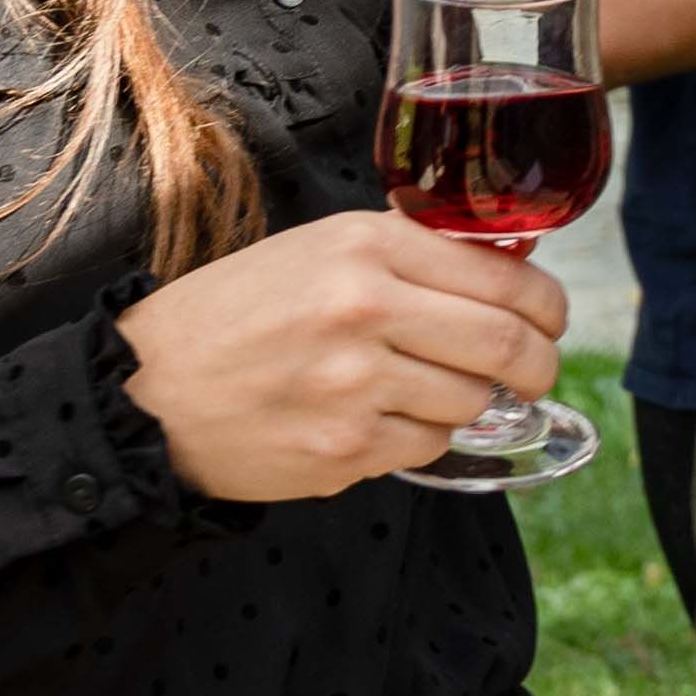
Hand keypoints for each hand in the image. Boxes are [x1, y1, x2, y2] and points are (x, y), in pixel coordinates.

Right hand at [117, 210, 565, 503]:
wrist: (144, 392)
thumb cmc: (230, 316)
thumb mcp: (315, 251)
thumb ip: (404, 254)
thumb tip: (503, 268)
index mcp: (364, 246)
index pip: (503, 278)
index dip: (547, 307)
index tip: (550, 320)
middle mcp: (365, 308)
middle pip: (505, 344)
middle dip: (538, 364)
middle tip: (536, 371)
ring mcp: (357, 384)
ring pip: (471, 401)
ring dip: (469, 403)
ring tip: (429, 391)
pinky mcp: (346, 448)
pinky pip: (428, 447)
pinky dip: (422, 438)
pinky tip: (382, 421)